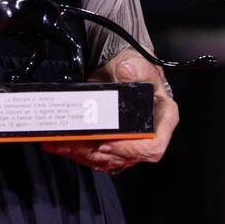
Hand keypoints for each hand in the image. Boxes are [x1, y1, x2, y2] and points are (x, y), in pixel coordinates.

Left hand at [41, 50, 178, 173]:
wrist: (120, 70)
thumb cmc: (136, 69)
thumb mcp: (138, 65)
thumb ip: (135, 68)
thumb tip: (126, 72)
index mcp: (162, 119)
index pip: (153, 146)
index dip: (130, 150)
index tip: (108, 143)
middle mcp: (148, 135)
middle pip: (126, 156)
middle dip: (97, 153)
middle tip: (76, 144)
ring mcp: (130, 142)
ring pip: (108, 158)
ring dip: (83, 154)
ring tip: (63, 143)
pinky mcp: (114, 144)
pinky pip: (97, 155)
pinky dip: (78, 151)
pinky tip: (62, 144)